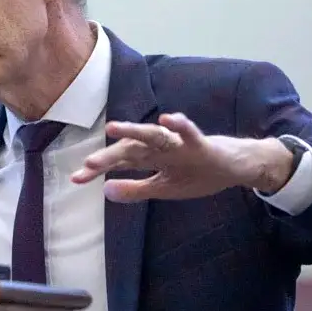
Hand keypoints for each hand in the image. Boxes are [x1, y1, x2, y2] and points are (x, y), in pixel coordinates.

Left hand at [71, 113, 294, 202]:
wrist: (236, 167)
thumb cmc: (198, 173)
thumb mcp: (164, 188)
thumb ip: (136, 189)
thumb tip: (105, 191)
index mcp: (151, 158)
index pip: (119, 162)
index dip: (98, 169)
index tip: (76, 179)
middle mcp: (160, 147)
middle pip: (130, 150)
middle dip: (109, 157)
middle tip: (87, 164)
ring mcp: (180, 144)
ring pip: (154, 136)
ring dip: (135, 132)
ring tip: (113, 128)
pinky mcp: (202, 144)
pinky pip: (190, 133)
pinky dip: (180, 125)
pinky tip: (167, 119)